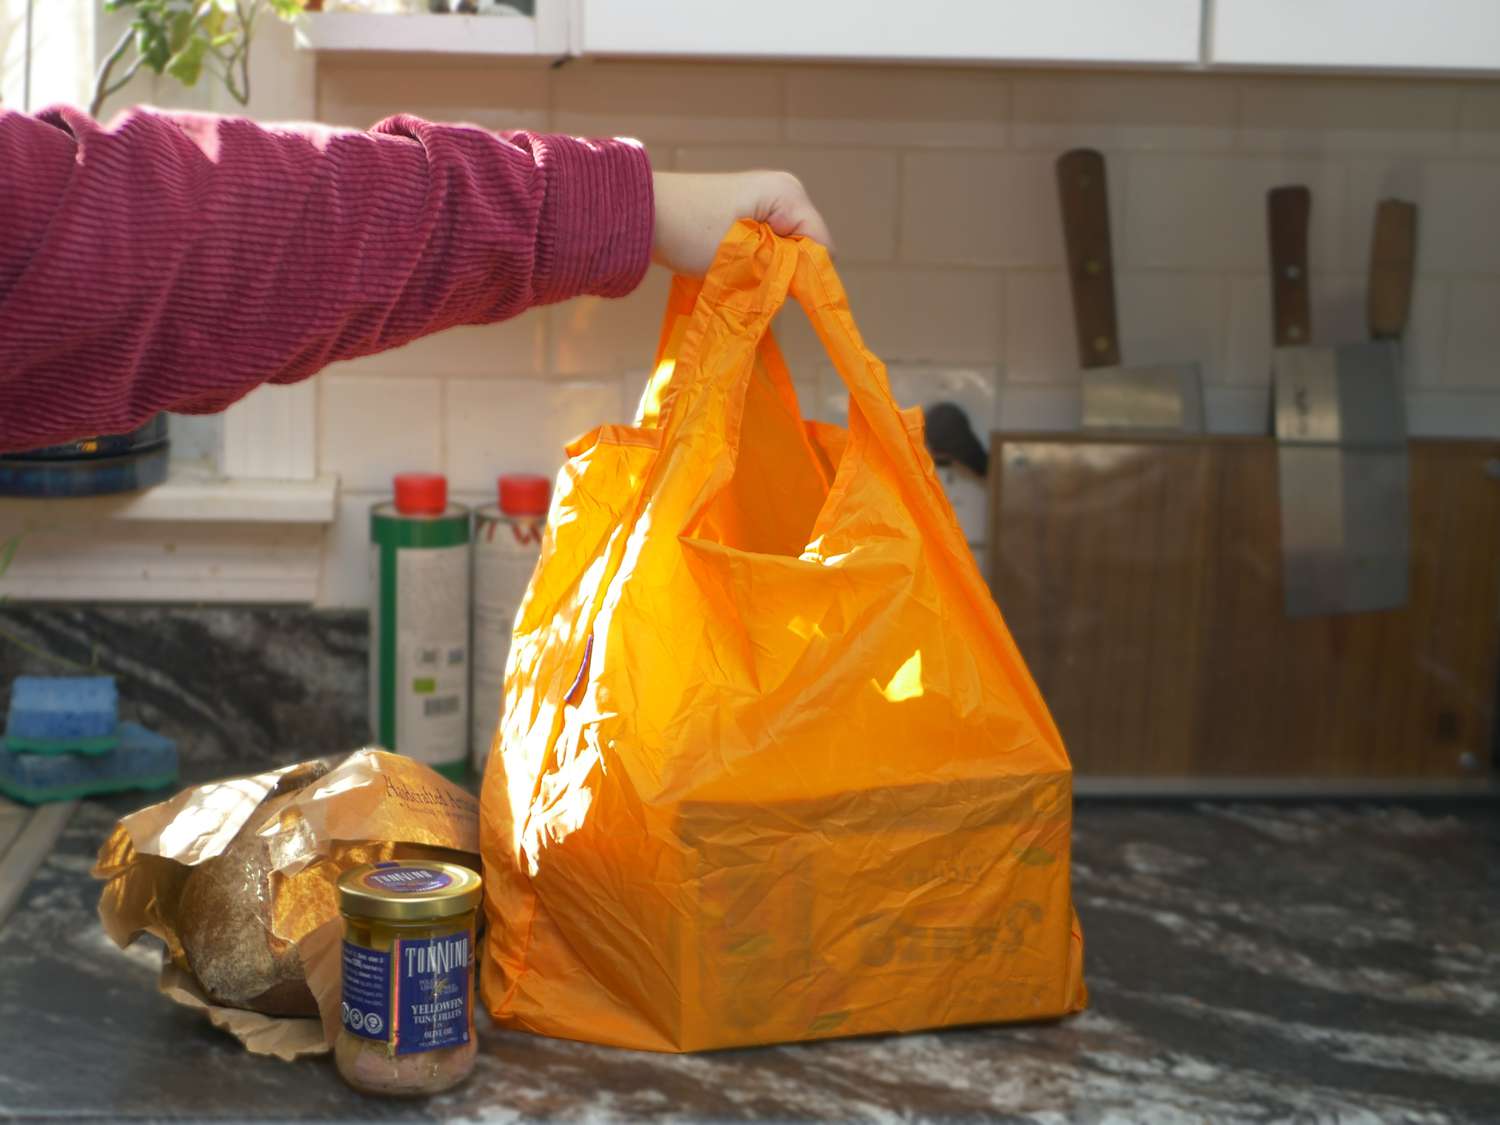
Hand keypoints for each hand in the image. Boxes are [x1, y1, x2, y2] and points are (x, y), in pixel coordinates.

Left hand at [651, 170, 834, 276]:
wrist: (642, 214)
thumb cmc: (691, 231)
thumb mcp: (743, 257)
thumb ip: (782, 273)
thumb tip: (802, 290)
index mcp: (789, 195)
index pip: (822, 247)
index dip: (806, 277)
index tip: (777, 293)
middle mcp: (785, 191)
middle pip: (805, 248)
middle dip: (786, 272)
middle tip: (753, 282)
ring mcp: (766, 200)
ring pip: (786, 250)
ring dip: (768, 270)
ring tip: (738, 274)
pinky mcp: (748, 212)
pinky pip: (768, 245)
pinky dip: (756, 261)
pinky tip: (733, 266)